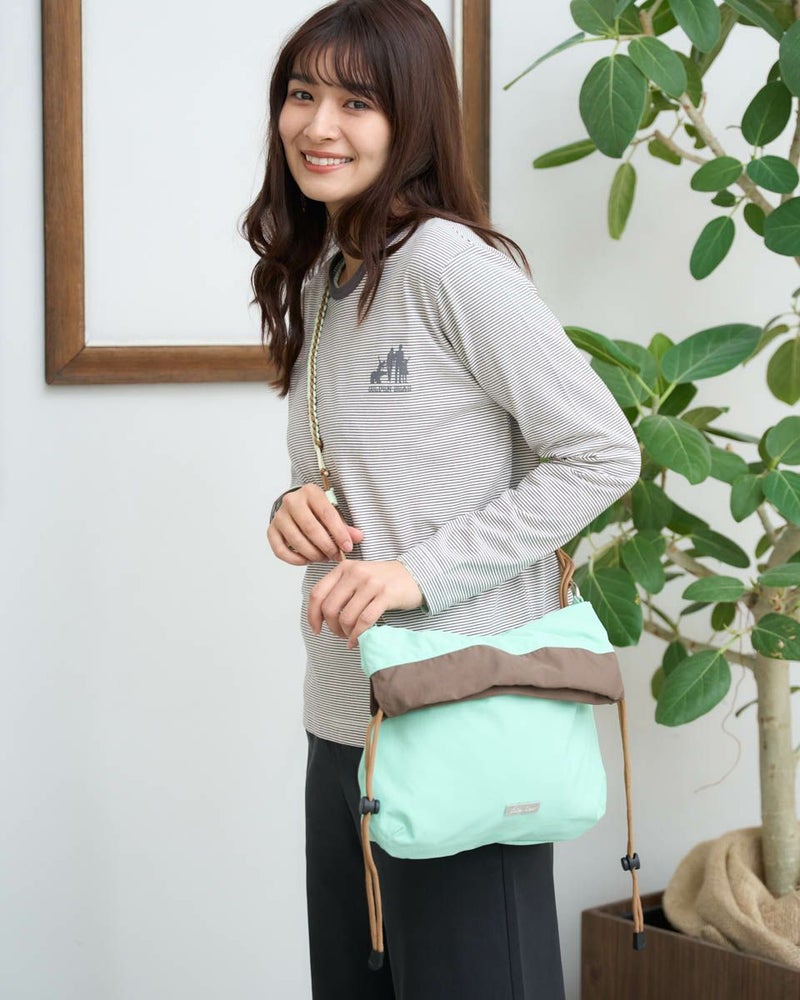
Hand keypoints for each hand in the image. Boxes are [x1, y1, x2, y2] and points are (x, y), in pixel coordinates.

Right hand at [267, 484, 363, 564]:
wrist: (297, 506)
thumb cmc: (318, 511)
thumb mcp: (334, 513)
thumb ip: (345, 527)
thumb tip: (358, 537)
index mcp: (311, 492)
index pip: (327, 514)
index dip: (339, 533)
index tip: (348, 548)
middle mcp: (292, 501)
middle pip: (310, 528)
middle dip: (326, 546)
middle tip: (336, 556)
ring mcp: (279, 516)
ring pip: (296, 541)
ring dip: (313, 554)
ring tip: (324, 558)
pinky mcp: (271, 530)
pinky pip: (280, 550)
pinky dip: (295, 560)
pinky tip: (308, 560)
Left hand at [308, 559, 423, 649]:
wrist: (415, 574)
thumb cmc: (383, 580)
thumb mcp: (357, 576)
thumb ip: (339, 589)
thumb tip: (320, 616)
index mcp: (343, 568)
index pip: (317, 593)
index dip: (312, 615)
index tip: (316, 629)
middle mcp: (355, 573)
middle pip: (330, 608)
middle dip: (332, 627)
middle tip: (339, 634)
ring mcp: (371, 583)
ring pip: (347, 617)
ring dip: (346, 633)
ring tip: (351, 637)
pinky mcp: (386, 595)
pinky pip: (365, 621)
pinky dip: (358, 635)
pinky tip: (358, 641)